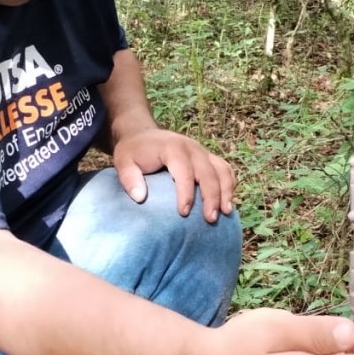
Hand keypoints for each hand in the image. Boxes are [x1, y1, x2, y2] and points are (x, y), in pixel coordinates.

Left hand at [113, 127, 235, 222]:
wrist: (143, 135)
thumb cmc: (134, 152)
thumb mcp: (123, 162)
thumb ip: (129, 178)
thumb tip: (140, 198)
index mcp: (173, 148)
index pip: (184, 172)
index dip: (186, 193)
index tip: (183, 213)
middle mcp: (193, 148)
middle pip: (208, 173)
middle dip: (211, 197)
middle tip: (210, 219)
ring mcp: (203, 152)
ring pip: (222, 171)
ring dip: (226, 192)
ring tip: (226, 213)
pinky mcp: (208, 158)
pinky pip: (225, 170)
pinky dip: (230, 185)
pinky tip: (228, 203)